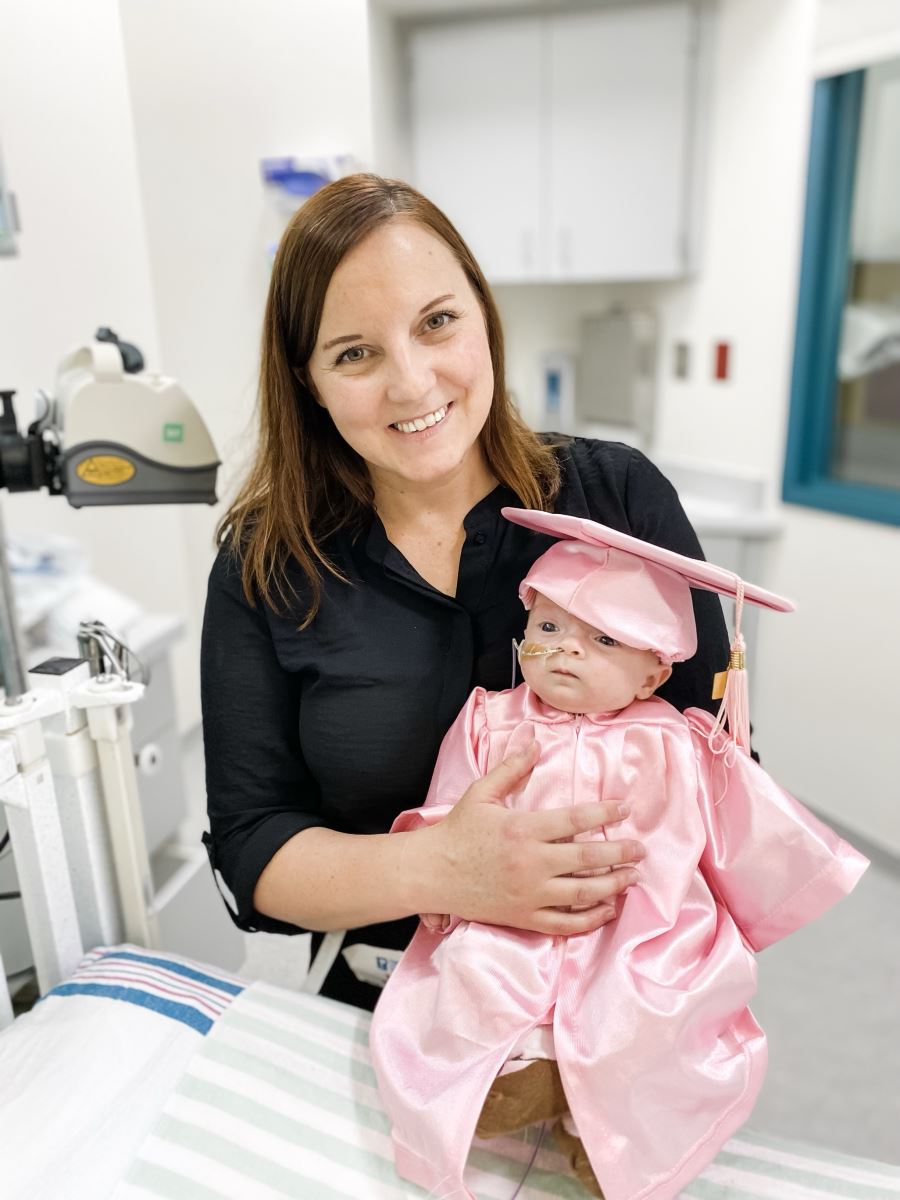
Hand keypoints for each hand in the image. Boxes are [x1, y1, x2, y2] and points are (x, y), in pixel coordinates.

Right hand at [427, 740, 643, 935]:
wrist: (431, 873)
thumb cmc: (457, 831)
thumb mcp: (481, 793)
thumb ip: (511, 768)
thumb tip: (534, 742)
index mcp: (523, 829)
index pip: (575, 820)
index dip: (604, 812)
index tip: (624, 809)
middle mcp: (531, 863)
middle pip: (588, 859)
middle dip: (620, 853)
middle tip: (640, 849)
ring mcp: (529, 894)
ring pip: (583, 893)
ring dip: (614, 885)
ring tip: (632, 877)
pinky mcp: (524, 917)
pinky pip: (565, 923)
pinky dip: (591, 919)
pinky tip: (608, 909)